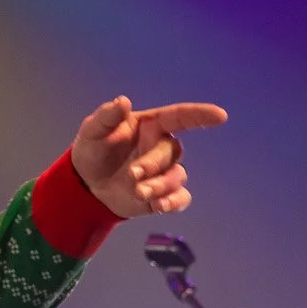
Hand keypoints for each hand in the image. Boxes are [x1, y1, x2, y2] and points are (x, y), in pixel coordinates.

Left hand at [71, 97, 228, 217]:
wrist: (86, 185)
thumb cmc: (92, 150)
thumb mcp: (92, 130)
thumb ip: (107, 116)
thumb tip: (123, 101)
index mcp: (151, 126)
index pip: (181, 116)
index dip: (201, 115)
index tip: (220, 116)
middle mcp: (161, 147)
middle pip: (172, 152)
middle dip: (153, 164)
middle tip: (132, 174)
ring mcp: (164, 172)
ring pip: (176, 177)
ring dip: (159, 186)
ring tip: (137, 192)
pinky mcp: (162, 195)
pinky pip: (180, 199)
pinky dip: (173, 203)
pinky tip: (158, 206)